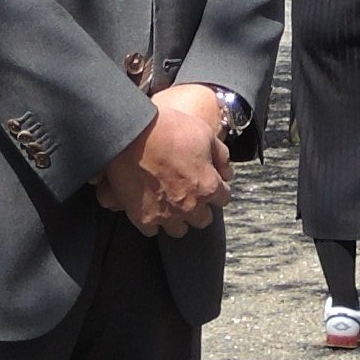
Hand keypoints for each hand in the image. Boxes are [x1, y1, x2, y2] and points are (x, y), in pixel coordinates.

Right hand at [96, 85, 229, 237]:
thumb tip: (227, 173)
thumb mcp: (204, 133)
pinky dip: (152, 221)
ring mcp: (166, 215)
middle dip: (200, 207)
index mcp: (208, 186)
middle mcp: (190, 206)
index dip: (217, 188)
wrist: (132, 133)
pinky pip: (152, 230)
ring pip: (179, 230)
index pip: (223, 198)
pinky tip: (150, 208)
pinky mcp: (143, 218)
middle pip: (203, 220)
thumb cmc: (169, 130)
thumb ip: (221, 156)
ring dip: (177, 219)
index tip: (208, 182)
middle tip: (189, 193)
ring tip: (169, 204)